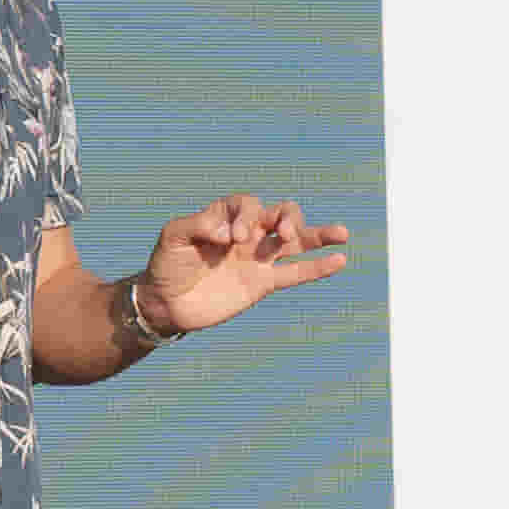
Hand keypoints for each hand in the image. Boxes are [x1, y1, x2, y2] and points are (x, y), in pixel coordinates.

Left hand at [134, 193, 355, 339]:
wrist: (167, 304)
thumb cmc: (166, 265)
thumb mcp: (172, 238)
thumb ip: (196, 225)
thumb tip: (228, 230)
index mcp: (225, 217)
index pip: (248, 204)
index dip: (247, 216)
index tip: (233, 238)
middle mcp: (247, 233)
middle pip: (279, 213)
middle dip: (287, 219)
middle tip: (281, 233)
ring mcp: (257, 258)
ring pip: (295, 241)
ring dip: (318, 235)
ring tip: (342, 233)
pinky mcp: (263, 283)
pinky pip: (295, 273)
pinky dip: (318, 267)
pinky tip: (340, 260)